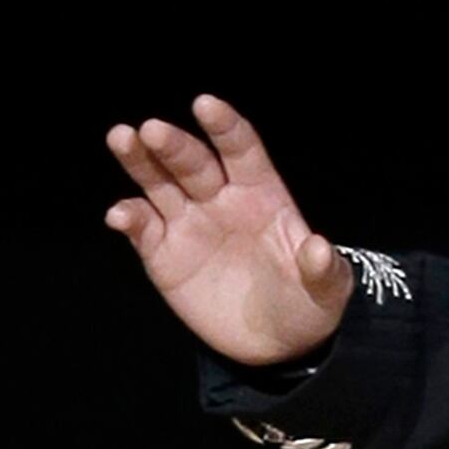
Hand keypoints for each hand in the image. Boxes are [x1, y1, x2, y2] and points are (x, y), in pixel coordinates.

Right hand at [103, 95, 352, 366]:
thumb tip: (319, 248)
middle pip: (193, 162)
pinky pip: (142, 229)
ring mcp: (189, 223)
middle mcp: (220, 198)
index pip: (241, 150)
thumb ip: (324, 269)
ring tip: (121, 137)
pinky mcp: (164, 254)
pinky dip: (129, 218)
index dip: (224, 127)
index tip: (205, 105)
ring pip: (159, 183)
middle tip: (151, 130)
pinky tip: (120, 214)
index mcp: (262, 193)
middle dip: (173, 144)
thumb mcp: (328, 290)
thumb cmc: (307, 303)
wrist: (276, 343)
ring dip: (139, 161)